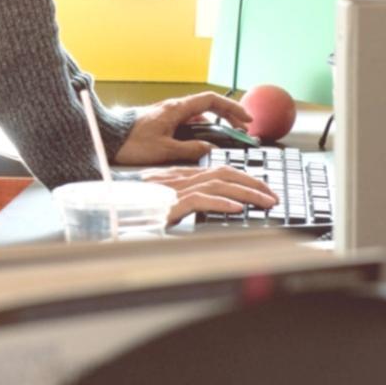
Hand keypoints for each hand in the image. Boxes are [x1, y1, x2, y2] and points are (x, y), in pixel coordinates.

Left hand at [114, 91, 255, 166]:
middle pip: (208, 107)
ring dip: (214, 125)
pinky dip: (199, 130)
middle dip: (228, 117)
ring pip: (197, 116)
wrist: (105, 136)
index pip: (212, 101)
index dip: (232, 108)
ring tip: (226, 139)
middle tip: (242, 130)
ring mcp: (166, 114)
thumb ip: (191, 149)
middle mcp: (173, 108)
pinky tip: (202, 143)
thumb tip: (211, 149)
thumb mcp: (165, 150)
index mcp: (177, 109)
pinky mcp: (160, 123)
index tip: (246, 119)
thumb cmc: (131, 142)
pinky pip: (186, 123)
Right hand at [140, 164, 279, 221]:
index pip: (219, 170)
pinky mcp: (169, 205)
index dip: (244, 177)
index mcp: (180, 176)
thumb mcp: (166, 201)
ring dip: (246, 193)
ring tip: (264, 202)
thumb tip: (220, 203)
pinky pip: (200, 200)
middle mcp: (179, 179)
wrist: (112, 213)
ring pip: (217, 185)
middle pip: (223, 174)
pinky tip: (236, 208)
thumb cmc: (136, 210)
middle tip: (273, 196)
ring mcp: (174, 191)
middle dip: (252, 183)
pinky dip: (220, 203)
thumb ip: (188, 198)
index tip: (263, 188)